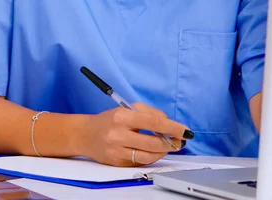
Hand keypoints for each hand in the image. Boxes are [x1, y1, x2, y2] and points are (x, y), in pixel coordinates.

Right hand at [75, 103, 189, 166]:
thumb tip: (168, 123)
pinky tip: (156, 151)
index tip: (185, 130)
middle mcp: (119, 133)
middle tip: (181, 141)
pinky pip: (140, 161)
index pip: (153, 121)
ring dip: (163, 151)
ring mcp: (117, 150)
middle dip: (171, 142)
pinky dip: (152, 157)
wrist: (86, 135)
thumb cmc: (110, 120)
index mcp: (123, 116)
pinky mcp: (117, 162)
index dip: (172, 127)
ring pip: (148, 155)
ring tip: (171, 146)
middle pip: (152, 142)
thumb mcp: (127, 109)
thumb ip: (149, 113)